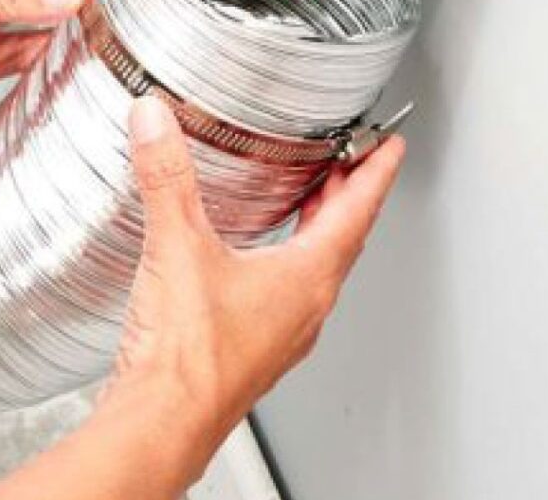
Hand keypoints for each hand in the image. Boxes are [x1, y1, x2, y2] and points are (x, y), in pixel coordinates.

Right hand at [99, 96, 405, 492]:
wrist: (160, 424)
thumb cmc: (187, 360)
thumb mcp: (178, 246)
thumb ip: (167, 176)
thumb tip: (157, 123)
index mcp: (306, 279)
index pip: (358, 212)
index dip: (376, 173)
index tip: (391, 148)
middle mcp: (303, 308)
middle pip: (341, 239)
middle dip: (347, 194)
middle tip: (350, 162)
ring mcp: (279, 332)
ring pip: (314, 269)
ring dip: (317, 228)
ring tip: (306, 200)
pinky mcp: (251, 348)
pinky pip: (284, 293)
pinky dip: (283, 260)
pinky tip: (251, 257)